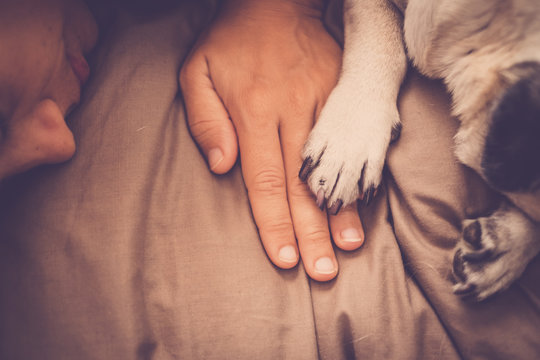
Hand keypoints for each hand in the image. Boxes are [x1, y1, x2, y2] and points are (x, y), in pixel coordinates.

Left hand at [179, 0, 364, 280]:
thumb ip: (205, 121)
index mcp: (253, 111)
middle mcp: (291, 111)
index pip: (265, 181)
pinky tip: (364, 201)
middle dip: (312, 232)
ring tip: (348, 247)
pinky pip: (351, 139)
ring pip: (332, 166)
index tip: (285, 258)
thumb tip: (224, 167)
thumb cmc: (229, 42)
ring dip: (341, 210)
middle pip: (302, 185)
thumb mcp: (196, 72)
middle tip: (322, 271)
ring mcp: (323, 101)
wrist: (273, 1)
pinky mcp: (342, 92)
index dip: (274, 224)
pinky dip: (357, 173)